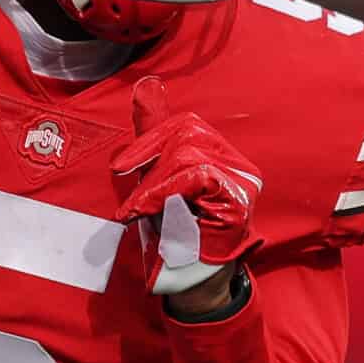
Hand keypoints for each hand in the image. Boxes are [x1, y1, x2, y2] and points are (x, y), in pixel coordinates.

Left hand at [115, 77, 262, 294]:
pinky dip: (165, 193)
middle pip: (187, 134)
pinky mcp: (238, 198)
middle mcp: (236, 163)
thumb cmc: (172, 229)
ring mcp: (241, 180)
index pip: (186, 125)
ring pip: (188, 155)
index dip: (149, 140)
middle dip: (150, 163)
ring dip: (153, 185)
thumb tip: (146, 84)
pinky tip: (152, 212)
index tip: (121, 167)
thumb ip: (153, 132)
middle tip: (134, 201)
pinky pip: (196, 176)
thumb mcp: (155, 174)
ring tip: (139, 212)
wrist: (185, 278)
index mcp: (219, 154)